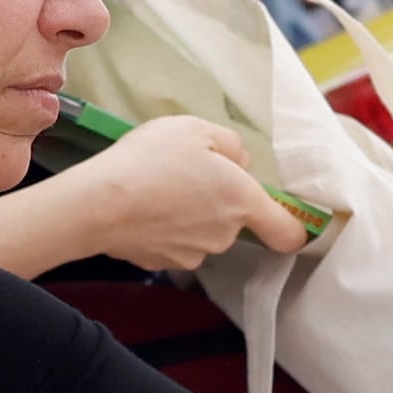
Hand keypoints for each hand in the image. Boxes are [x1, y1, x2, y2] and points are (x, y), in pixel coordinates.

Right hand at [0, 110, 303, 275]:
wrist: (97, 203)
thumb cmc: (150, 160)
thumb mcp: (195, 129)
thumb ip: (230, 145)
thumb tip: (241, 162)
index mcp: (243, 201)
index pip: (288, 232)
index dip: (294, 228)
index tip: (290, 220)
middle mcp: (224, 235)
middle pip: (234, 223)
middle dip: (217, 201)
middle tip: (186, 174)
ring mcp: (192, 254)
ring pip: (201, 233)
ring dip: (188, 215)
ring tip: (156, 188)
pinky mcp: (161, 263)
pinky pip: (172, 243)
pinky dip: (162, 229)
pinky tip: (140, 208)